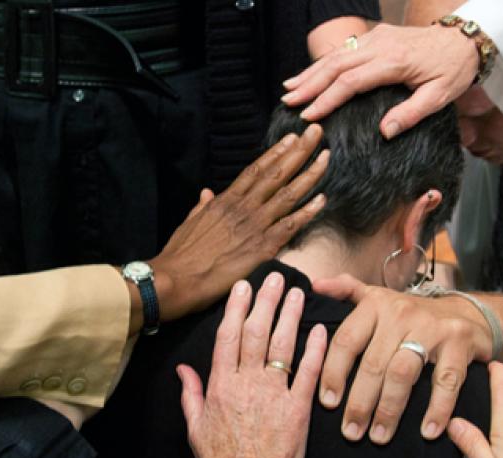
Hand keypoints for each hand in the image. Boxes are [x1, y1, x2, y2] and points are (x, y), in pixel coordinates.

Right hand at [147, 124, 328, 324]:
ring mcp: (254, 226)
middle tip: (316, 132)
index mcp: (226, 201)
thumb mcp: (190, 223)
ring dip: (309, 174)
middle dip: (299, 151)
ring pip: (288, 194)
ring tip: (326, 157)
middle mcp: (243, 208)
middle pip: (276, 174)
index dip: (276, 152)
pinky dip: (307, 212)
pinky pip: (290, 226)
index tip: (292, 138)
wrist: (176, 279)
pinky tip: (323, 199)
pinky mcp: (262, 248)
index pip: (256, 170)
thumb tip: (207, 193)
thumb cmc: (181, 255)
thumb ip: (203, 206)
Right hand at [177, 273, 327, 457]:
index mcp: (222, 385)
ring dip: (290, 316)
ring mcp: (274, 394)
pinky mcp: (298, 408)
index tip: (243, 287)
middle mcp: (247, 384)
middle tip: (275, 278)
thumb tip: (182, 369)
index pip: (228, 337)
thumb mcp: (196, 428)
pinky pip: (309, 372)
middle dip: (266, 302)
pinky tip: (319, 329)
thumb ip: (191, 394)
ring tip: (297, 293)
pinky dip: (315, 349)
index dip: (236, 308)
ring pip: (282, 346)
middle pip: (256, 333)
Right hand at [281, 23, 478, 138]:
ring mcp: (376, 38)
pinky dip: (324, 62)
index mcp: (394, 62)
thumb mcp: (439, 97)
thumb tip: (384, 133)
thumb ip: (411, 115)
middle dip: (309, 84)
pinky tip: (310, 73)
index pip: (351, 81)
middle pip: (336, 65)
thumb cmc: (453, 70)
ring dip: (311, 72)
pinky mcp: (377, 36)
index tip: (310, 114)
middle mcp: (380, 46)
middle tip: (288, 101)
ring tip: (289, 88)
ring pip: (337, 55)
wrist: (463, 40)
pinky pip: (345, 50)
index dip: (328, 99)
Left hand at [312, 274, 492, 443]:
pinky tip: (427, 430)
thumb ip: (347, 290)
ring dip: (389, 409)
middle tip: (352, 431)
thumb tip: (315, 285)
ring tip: (379, 435)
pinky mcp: (458, 342)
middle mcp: (401, 313)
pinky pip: (446, 381)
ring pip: (403, 373)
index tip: (328, 402)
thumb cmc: (413, 314)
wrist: (465, 311)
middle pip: (373, 363)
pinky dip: (437, 409)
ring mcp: (432, 327)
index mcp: (376, 304)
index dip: (333, 373)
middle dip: (359, 402)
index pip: (347, 340)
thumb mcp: (379, 296)